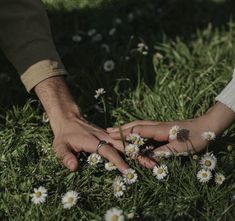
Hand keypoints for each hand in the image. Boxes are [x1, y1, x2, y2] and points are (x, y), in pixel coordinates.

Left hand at [34, 76, 153, 171]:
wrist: (69, 119)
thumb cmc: (64, 136)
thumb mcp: (59, 146)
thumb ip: (65, 156)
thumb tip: (73, 167)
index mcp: (93, 141)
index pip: (108, 152)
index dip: (118, 161)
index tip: (128, 171)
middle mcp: (104, 137)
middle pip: (123, 146)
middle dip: (137, 155)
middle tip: (152, 164)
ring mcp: (108, 136)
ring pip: (126, 143)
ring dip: (139, 151)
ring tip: (152, 160)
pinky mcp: (109, 136)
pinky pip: (123, 142)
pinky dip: (134, 147)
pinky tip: (142, 153)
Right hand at [107, 102, 234, 163]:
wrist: (206, 126)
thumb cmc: (194, 138)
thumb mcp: (179, 148)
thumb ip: (162, 152)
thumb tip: (147, 157)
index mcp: (159, 129)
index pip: (137, 129)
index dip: (124, 133)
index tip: (110, 134)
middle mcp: (156, 125)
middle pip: (135, 125)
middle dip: (121, 128)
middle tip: (107, 130)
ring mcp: (159, 126)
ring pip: (139, 125)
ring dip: (126, 127)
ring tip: (115, 130)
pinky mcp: (162, 128)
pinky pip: (144, 128)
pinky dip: (135, 129)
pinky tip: (132, 133)